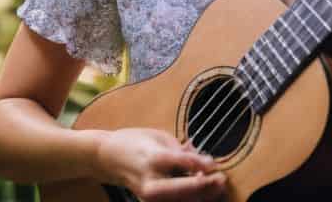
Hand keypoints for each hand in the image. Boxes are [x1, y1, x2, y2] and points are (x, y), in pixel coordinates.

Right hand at [92, 127, 226, 200]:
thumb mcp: (158, 136)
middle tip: (222, 179)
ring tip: (216, 187)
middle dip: (206, 187)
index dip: (203, 164)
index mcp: (152, 158)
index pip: (183, 163)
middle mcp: (151, 181)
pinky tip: (202, 192)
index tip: (214, 163)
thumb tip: (203, 159)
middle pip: (184, 190)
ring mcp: (150, 195)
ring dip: (202, 196)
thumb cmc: (135, 141)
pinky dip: (191, 198)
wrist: (109, 158)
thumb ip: (180, 150)